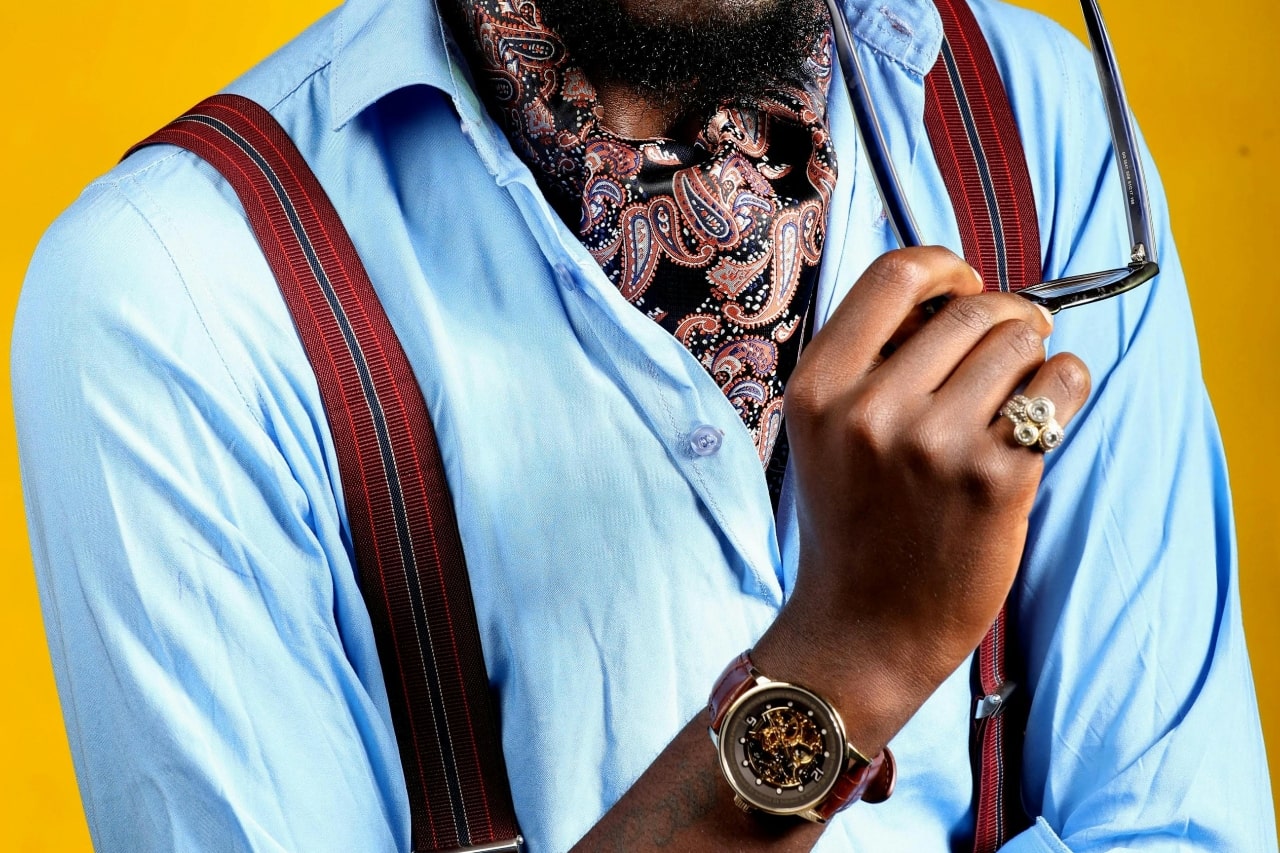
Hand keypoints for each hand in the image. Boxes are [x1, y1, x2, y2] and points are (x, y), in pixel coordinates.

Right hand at [755, 247, 1090, 752]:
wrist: (865, 630)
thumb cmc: (854, 526)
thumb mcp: (825, 434)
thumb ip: (871, 361)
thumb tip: (958, 291)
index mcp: (818, 388)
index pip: (895, 275)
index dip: (946, 267)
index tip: (964, 288)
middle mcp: (870, 409)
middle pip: (974, 307)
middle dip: (1005, 319)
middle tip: (1009, 351)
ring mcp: (933, 444)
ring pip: (1022, 340)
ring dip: (1033, 360)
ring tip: (1016, 400)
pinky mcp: (994, 479)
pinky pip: (1061, 385)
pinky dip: (1065, 389)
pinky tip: (1041, 422)